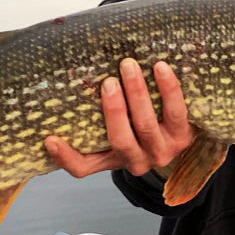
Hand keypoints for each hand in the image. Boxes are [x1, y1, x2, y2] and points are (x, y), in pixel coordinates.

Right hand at [45, 59, 195, 177]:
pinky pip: (176, 111)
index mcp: (113, 160)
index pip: (83, 168)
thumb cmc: (140, 130)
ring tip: (129, 66)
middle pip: (121, 140)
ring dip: (138, 94)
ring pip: (146, 125)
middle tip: (108, 81)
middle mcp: (137, 161)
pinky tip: (160, 67)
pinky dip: (168, 89)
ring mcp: (162, 151)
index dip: (66, 157)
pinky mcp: (184, 136)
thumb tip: (62, 97)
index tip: (50, 139)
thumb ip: (92, 122)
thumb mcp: (115, 131)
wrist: (180, 136)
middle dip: (114, 110)